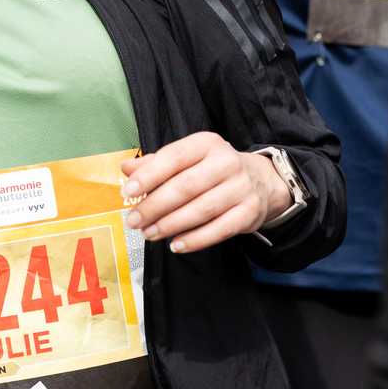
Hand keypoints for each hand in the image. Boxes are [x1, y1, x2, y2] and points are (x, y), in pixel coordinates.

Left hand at [120, 133, 290, 253]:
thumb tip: (126, 168)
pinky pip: (220, 229)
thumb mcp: (187, 158)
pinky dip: (196, 240)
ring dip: (171, 225)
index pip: (173, 157)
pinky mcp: (250, 212)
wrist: (260, 180)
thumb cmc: (212, 169)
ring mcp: (241, 188)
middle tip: (134, 221)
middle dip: (155, 206)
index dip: (148, 176)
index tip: (127, 192)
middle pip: (185, 186)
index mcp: (206, 143)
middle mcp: (226, 162)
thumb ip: (156, 163)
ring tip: (150, 234)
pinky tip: (176, 245)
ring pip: (201, 210)